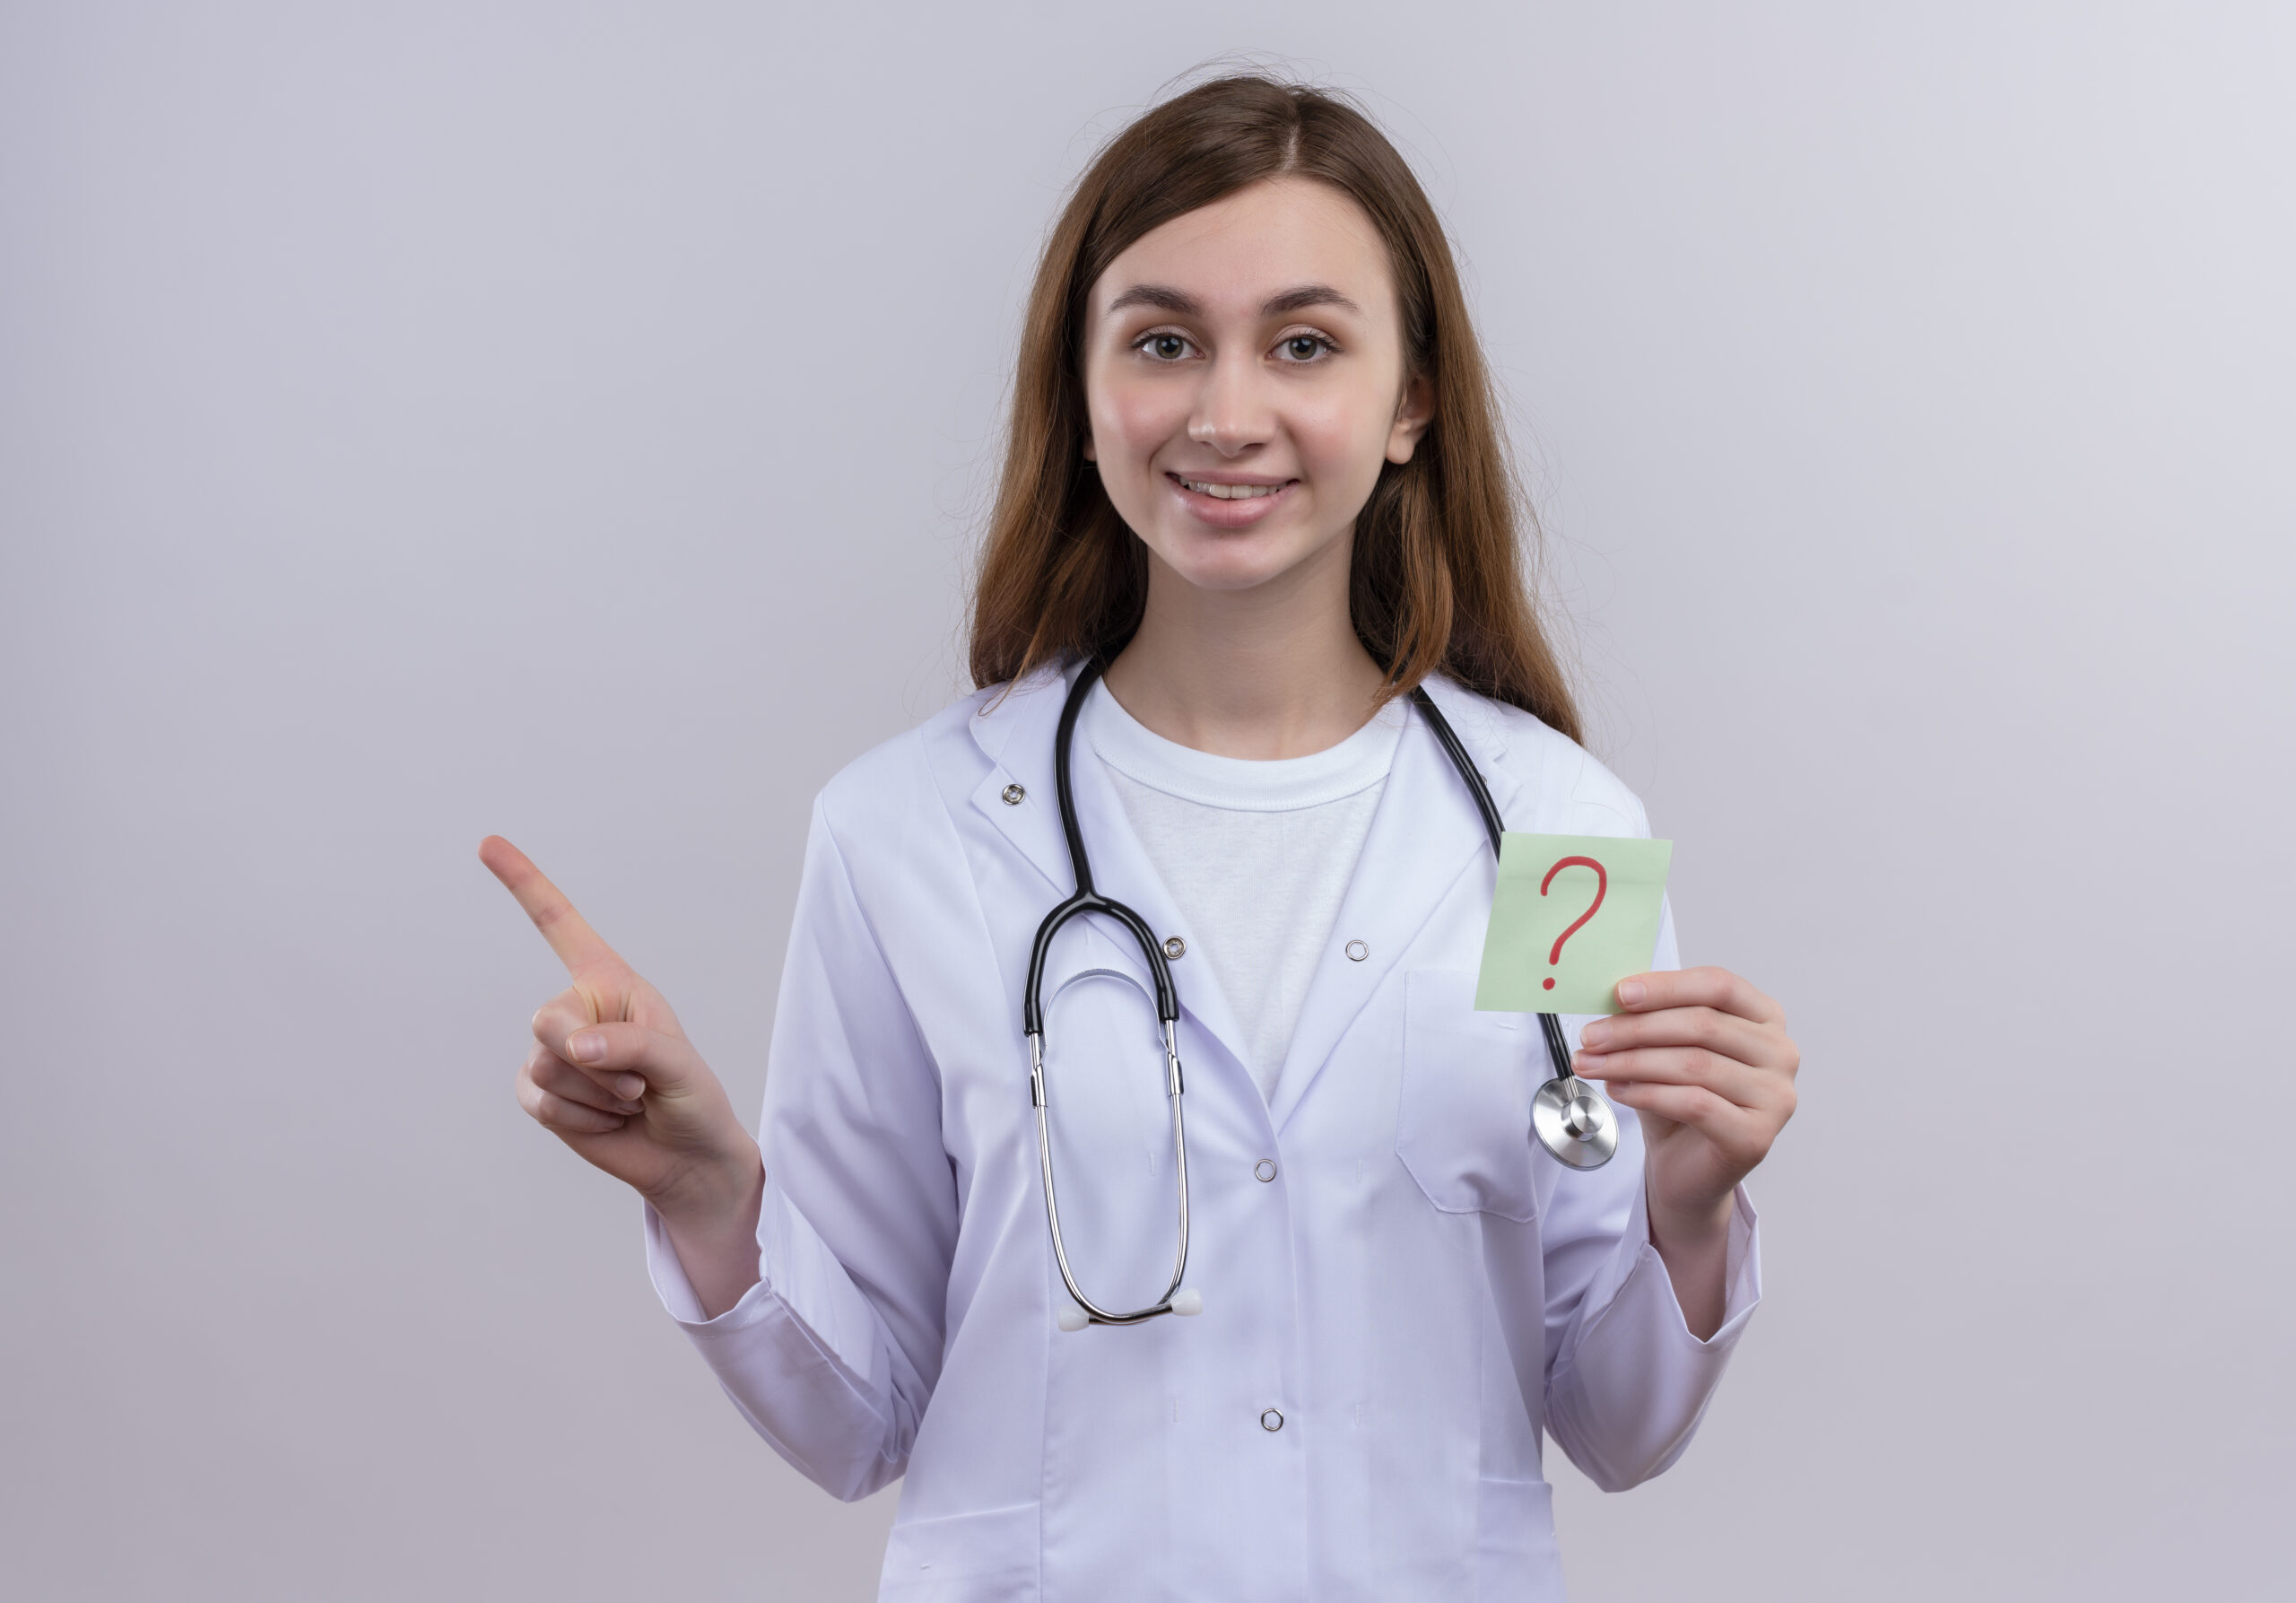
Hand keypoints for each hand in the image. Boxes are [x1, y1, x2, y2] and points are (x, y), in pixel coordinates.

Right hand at [481, 836, 762, 1311]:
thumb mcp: (679, 1064)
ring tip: (630, 1099)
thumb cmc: (692, 1099)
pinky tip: (607, 1118)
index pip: (560, 925)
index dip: (524, 883)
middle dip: (593, 1057)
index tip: (488, 843)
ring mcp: (552, 1052)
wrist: (684, 1158)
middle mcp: (577, 1009)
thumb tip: (570, 1044)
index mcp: (611, 982)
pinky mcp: (540, 1093)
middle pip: (547, 1018)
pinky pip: (538, 1099)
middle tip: (638, 1081)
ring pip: (544, 1065)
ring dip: (597, 1093)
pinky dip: (579, 1116)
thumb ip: (629, 1044)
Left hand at [1572, 967, 1798, 1313]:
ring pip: (1695, 1064)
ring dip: (1632, 1061)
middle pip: (1703, 1025)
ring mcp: (1775, 1097)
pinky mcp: (1757, 1136)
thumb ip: (1652, 1016)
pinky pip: (1695, 1103)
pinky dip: (1648, 1093)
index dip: (1667, 986)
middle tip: (1590, 1035)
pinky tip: (1618, 1090)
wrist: (1687, 1170)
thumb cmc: (1678, 1102)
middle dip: (1636, 1028)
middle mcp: (1780, 1054)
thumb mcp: (1665, 1047)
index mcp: (1765, 1018)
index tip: (1619, 993)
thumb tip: (1616, 993)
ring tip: (1592, 1064)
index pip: (1719, 985)